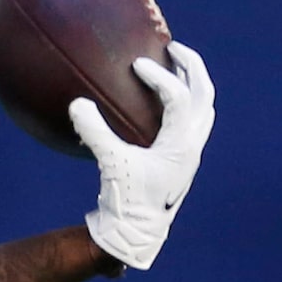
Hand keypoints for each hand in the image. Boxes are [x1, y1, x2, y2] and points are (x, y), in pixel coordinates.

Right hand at [77, 43, 215, 271]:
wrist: (137, 235)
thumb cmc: (126, 201)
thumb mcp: (110, 164)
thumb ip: (94, 133)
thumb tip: (76, 103)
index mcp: (181, 146)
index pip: (179, 98)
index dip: (160, 76)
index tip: (136, 64)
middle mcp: (192, 146)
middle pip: (205, 95)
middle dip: (192, 67)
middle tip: (172, 47)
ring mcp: (191, 153)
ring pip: (203, 108)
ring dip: (192, 83)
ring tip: (173, 66)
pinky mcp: (182, 160)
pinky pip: (191, 120)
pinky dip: (183, 102)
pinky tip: (159, 100)